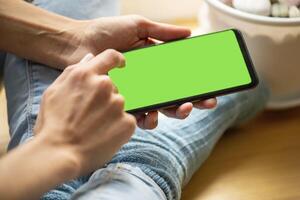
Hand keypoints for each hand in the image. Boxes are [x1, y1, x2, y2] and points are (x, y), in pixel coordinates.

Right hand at [34, 50, 135, 175]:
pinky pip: (128, 120)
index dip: (118, 60)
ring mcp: (118, 104)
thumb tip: (90, 58)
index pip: (111, 57)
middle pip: (114, 86)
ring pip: (120, 104)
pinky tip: (105, 135)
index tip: (122, 66)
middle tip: (92, 114)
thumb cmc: (52, 124)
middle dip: (106, 97)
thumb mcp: (54, 91)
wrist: (59, 154)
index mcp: (86, 75)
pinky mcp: (128, 122)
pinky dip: (119, 127)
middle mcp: (105, 85)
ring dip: (112, 112)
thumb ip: (74, 72)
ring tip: (96, 127)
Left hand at [62, 15, 216, 128]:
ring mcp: (135, 92)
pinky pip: (137, 114)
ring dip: (174, 111)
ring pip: (160, 108)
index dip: (195, 83)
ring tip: (182, 108)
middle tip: (206, 103)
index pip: (180, 75)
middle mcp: (148, 80)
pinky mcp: (122, 101)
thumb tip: (189, 34)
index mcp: (154, 63)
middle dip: (193, 101)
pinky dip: (147, 118)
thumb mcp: (138, 26)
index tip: (211, 87)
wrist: (76, 43)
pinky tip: (152, 116)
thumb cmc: (106, 32)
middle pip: (175, 94)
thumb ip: (162, 33)